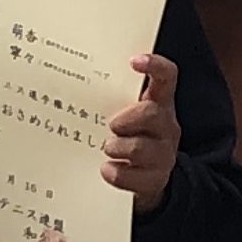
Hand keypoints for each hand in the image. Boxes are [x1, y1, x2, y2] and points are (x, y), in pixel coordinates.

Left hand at [101, 52, 180, 212]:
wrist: (145, 179)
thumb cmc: (128, 137)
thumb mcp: (127, 113)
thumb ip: (113, 97)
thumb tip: (74, 79)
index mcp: (159, 102)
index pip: (166, 77)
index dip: (154, 66)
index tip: (134, 61)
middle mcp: (166, 126)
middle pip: (152, 114)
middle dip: (126, 119)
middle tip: (111, 125)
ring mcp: (164, 153)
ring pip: (141, 148)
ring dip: (117, 148)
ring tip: (107, 148)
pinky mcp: (156, 179)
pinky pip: (134, 177)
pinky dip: (116, 173)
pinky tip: (106, 169)